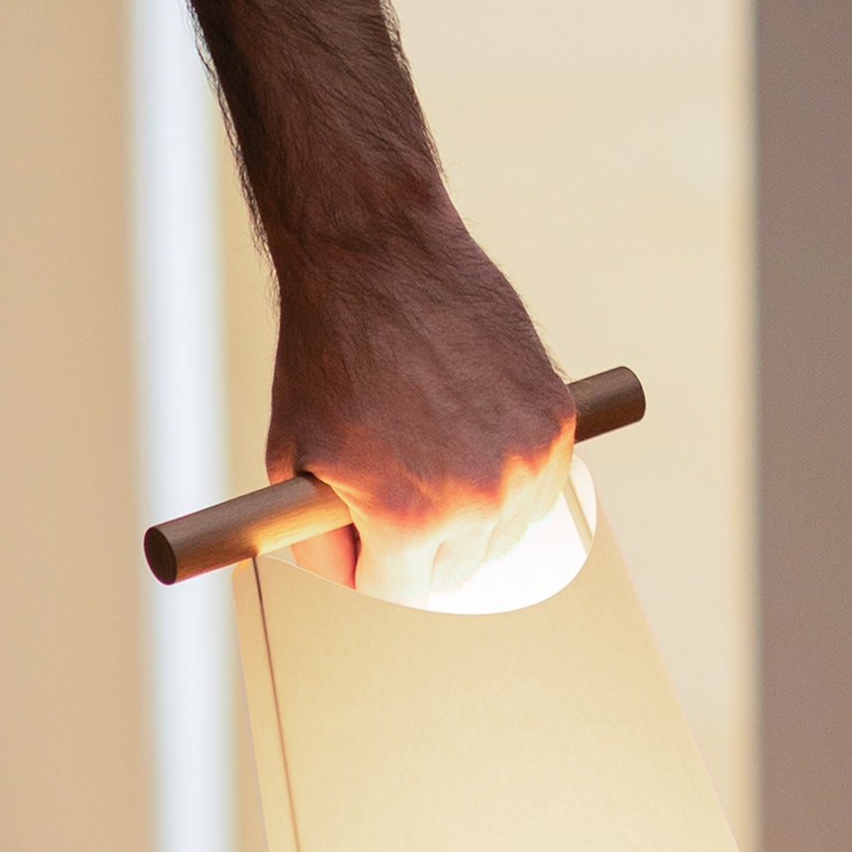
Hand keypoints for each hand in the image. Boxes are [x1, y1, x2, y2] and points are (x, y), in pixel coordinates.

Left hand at [266, 198, 576, 598]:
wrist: (378, 256)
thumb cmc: (327, 353)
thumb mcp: (293, 462)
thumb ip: (318, 544)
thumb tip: (350, 587)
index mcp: (409, 520)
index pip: (397, 596)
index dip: (370, 565)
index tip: (363, 539)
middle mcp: (479, 500)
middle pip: (454, 575)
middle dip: (417, 543)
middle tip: (392, 482)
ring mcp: (527, 460)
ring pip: (502, 536)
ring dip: (469, 513)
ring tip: (430, 449)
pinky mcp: (558, 420)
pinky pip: (538, 487)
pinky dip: (510, 474)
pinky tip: (470, 431)